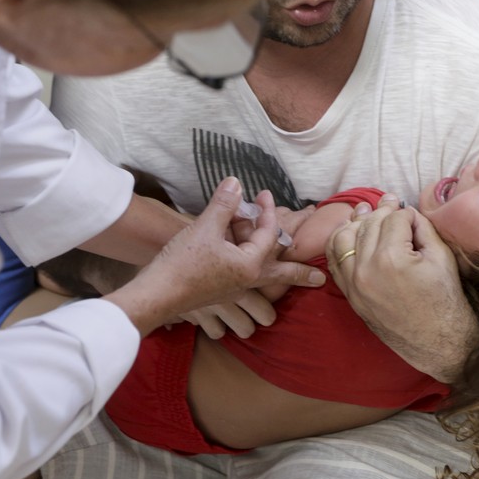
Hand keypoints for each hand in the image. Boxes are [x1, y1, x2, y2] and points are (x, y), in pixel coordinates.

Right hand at [106, 178, 324, 333]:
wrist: (157, 294)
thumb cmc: (182, 262)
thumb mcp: (205, 228)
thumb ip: (224, 204)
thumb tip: (236, 182)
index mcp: (250, 265)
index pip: (268, 234)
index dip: (267, 211)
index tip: (264, 195)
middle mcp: (246, 281)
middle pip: (281, 277)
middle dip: (301, 275)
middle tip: (321, 279)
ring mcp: (233, 291)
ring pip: (263, 288)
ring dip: (275, 283)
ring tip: (289, 285)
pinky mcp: (218, 297)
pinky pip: (242, 291)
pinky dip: (248, 288)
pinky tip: (245, 285)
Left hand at [326, 194, 478, 381]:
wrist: (439, 342)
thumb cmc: (446, 300)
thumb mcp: (442, 257)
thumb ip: (422, 228)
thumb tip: (405, 212)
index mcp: (391, 258)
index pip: (394, 219)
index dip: (406, 212)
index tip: (413, 215)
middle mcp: (366, 270)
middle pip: (369, 224)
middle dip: (382, 211)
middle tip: (391, 203)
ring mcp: (354, 284)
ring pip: (343, 238)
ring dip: (356, 223)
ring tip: (367, 214)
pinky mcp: (350, 295)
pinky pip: (334, 262)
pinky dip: (339, 244)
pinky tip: (350, 233)